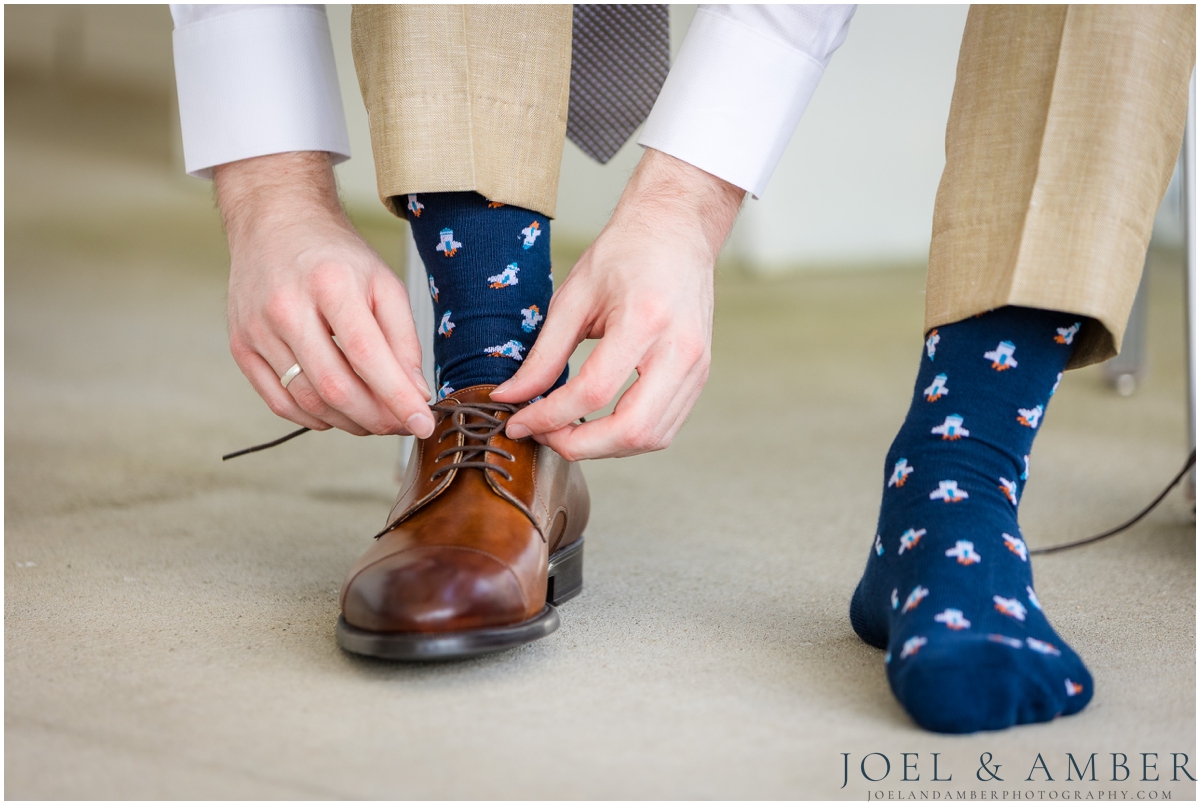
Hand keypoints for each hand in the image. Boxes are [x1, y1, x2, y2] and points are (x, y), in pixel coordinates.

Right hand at [215, 151, 434, 437]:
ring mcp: (257, 329)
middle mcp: (286, 307)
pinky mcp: (241, 346)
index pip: (366, 356)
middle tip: (401, 424)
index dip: (397, 397)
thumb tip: (415, 395)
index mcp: (330, 284)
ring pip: (308, 401)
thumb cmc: (335, 256)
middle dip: (376, 418)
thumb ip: (403, 339)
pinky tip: (338, 412)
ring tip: (375, 418)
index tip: (423, 423)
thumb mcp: (383, 283)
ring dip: (349, 422)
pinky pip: (280, 402)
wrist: (274, 223)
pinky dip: (314, 418)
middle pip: (335, 387)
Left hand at [490, 148, 743, 458]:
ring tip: (567, 431)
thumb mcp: (573, 296)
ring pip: (651, 438)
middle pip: (630, 430)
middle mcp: (681, 350)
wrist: (676, 231)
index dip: (549, 417)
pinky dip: (627, 437)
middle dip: (579, 445)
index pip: (593, 393)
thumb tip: (512, 397)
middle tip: (543, 435)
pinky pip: (665, 427)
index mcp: (645, 321)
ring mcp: (697, 367)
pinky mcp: (700, 376)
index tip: (519, 423)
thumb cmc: (626, 253)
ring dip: (604, 447)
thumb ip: (543, 354)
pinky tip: (599, 423)